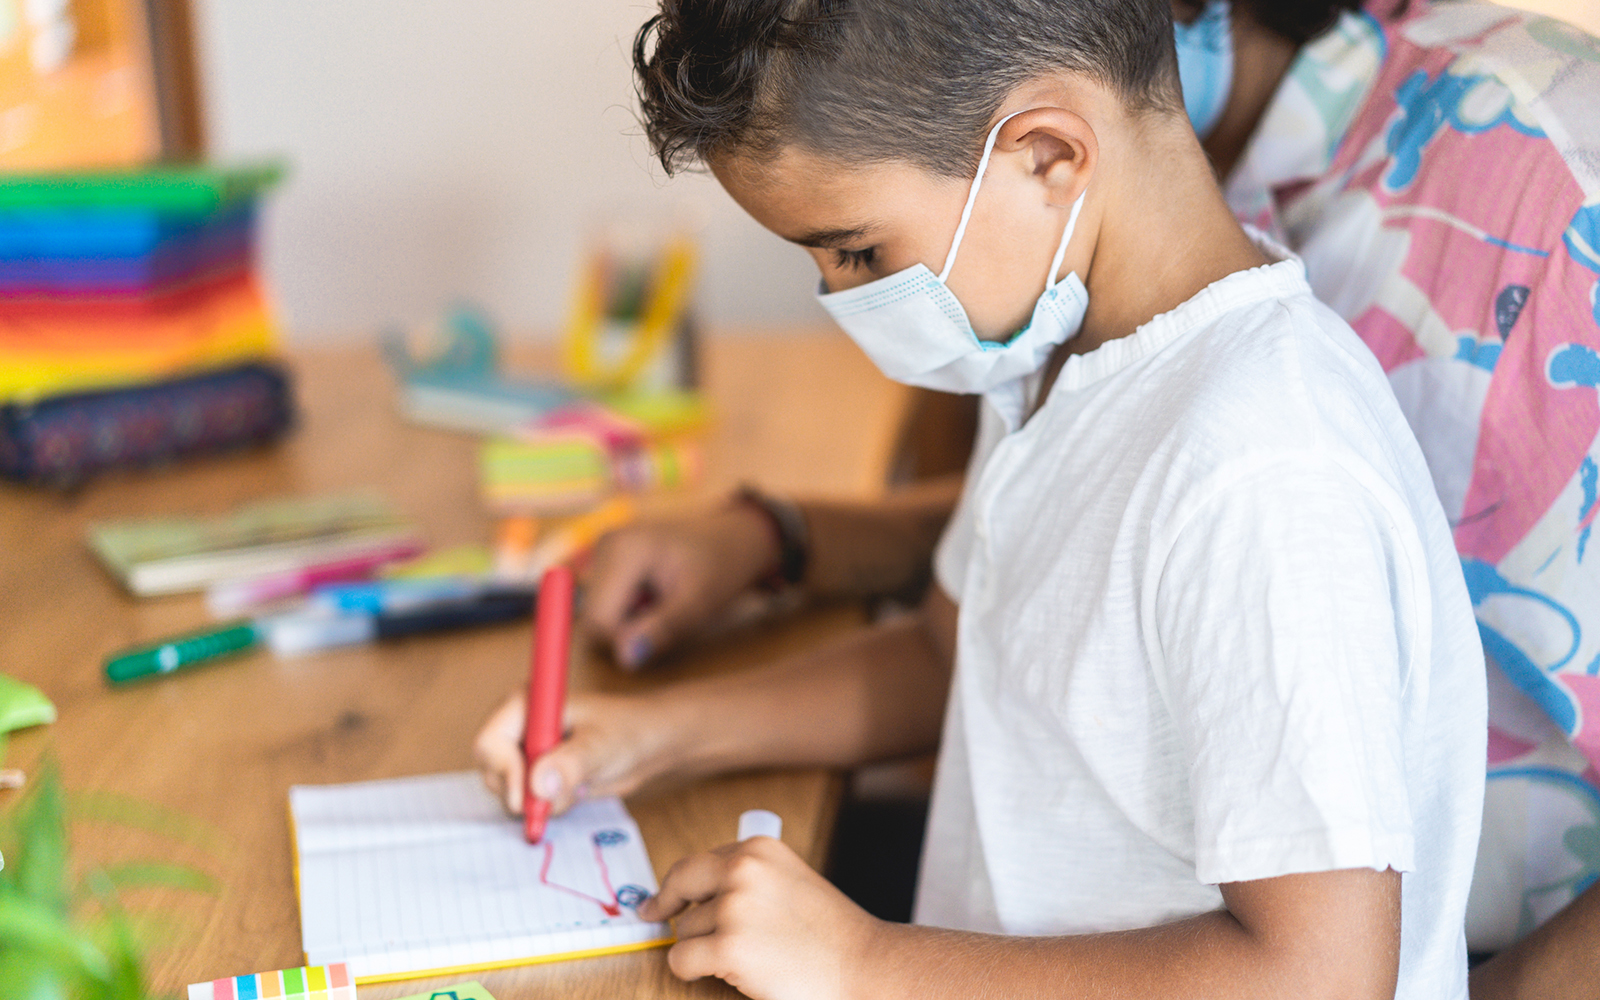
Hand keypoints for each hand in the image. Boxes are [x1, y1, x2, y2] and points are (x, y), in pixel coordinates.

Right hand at [472, 688, 682, 815]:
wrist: (649, 744)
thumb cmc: (629, 731)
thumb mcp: (602, 746)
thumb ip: (571, 764)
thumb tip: (537, 786)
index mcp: (527, 704)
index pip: (491, 741)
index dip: (503, 771)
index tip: (525, 798)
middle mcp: (521, 727)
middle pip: (493, 770)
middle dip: (519, 792)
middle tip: (553, 802)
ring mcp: (528, 752)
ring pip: (509, 791)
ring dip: (537, 803)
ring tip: (574, 789)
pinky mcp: (539, 774)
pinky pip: (528, 801)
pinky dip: (546, 807)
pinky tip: (574, 793)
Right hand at [584, 505, 778, 669]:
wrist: (732, 538)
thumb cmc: (722, 566)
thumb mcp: (700, 603)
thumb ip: (662, 629)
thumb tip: (625, 659)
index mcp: (622, 549)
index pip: (598, 621)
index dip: (628, 639)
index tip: (664, 627)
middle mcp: (604, 545)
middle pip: (593, 618)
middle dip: (628, 629)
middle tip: (668, 611)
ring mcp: (602, 550)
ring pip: (597, 614)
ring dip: (630, 621)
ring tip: (664, 602)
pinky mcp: (606, 559)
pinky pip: (605, 603)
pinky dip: (629, 610)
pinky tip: (655, 596)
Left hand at [639, 835, 881, 999]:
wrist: (864, 965)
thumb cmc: (831, 932)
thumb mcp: (789, 881)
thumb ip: (749, 877)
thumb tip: (697, 893)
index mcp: (757, 849)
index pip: (701, 862)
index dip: (682, 883)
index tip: (664, 896)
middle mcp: (742, 870)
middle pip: (680, 883)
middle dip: (665, 902)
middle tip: (653, 914)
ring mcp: (733, 908)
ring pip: (683, 929)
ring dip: (700, 946)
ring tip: (744, 955)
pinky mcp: (727, 948)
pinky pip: (680, 959)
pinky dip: (690, 969)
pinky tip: (721, 971)